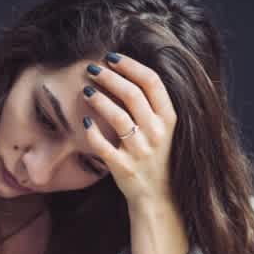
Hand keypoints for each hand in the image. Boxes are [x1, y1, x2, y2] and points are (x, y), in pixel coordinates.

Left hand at [83, 53, 189, 253]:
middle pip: (132, 95)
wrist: (158, 197)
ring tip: (86, 89)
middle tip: (91, 68)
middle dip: (110, 77)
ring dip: (99, 99)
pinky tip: (83, 122)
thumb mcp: (163, 129)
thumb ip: (151, 105)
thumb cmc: (157, 157)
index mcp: (169, 119)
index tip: (111, 57)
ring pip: (118, 117)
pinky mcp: (124, 167)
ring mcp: (141, 150)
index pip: (152, 82)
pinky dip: (92, 132)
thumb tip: (128, 74)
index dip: (130, 65)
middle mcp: (157, 132)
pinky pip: (103, 146)